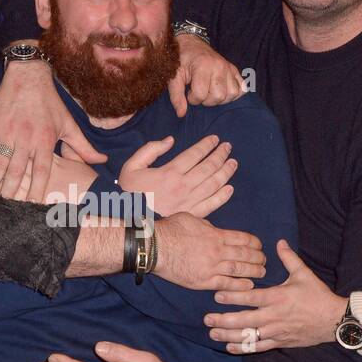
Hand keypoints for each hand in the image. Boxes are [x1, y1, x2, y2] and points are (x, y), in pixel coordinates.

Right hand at [0, 55, 105, 201]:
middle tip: (5, 210)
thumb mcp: (69, 124)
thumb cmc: (50, 102)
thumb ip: (83, 147)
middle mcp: (25, 138)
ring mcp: (6, 131)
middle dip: (11, 192)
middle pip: (17, 171)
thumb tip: (102, 162)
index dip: (37, 189)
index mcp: (44, 140)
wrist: (29, 75)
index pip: (41, 170)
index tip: (33, 207)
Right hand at [117, 134, 235, 216]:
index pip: (194, 154)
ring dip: (225, 172)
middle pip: (208, 167)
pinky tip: (230, 188)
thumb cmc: (129, 193)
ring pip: (213, 184)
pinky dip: (222, 196)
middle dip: (220, 155)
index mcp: (169, 172)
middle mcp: (183, 186)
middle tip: (228, 147)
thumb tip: (170, 140)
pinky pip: (211, 205)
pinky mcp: (191, 216)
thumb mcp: (132, 166)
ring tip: (233, 163)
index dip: (207, 145)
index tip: (215, 139)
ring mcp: (189, 202)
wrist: (128, 222)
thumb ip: (150, 150)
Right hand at [153, 212, 264, 292]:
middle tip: (264, 260)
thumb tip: (212, 227)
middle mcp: (218, 251)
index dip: (254, 243)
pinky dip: (240, 285)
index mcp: (216, 234)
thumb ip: (206, 224)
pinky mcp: (203, 281)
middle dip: (258, 257)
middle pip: (245, 254)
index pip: (243, 239)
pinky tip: (249, 286)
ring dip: (253, 271)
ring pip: (239, 270)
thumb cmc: (170, 230)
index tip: (259, 246)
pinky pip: (226, 284)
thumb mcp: (192, 218)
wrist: (155, 247)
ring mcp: (212, 267)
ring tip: (261, 273)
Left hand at [167, 34, 245, 116]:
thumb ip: (176, 95)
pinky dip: (234, 94)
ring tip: (210, 93)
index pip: (201, 94)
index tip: (189, 93)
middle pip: (218, 96)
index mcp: (203, 66)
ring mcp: (229, 68)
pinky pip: (242, 88)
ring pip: (232, 94)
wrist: (191, 44)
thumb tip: (181, 114)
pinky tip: (223, 92)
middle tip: (199, 93)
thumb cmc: (181, 60)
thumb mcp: (174, 76)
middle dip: (207, 101)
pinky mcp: (234, 70)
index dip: (193, 99)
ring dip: (220, 99)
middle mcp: (219, 66)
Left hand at [203, 239, 344, 351]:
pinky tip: (230, 347)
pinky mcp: (281, 341)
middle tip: (207, 319)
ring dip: (229, 336)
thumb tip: (279, 241)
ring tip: (212, 334)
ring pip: (249, 336)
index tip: (216, 296)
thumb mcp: (304, 274)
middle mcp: (275, 316)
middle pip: (245, 320)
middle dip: (224, 320)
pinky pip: (259, 347)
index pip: (251, 298)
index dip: (233, 297)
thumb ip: (289, 258)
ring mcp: (277, 331)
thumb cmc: (318, 295)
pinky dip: (244, 348)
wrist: (334, 320)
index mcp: (278, 297)